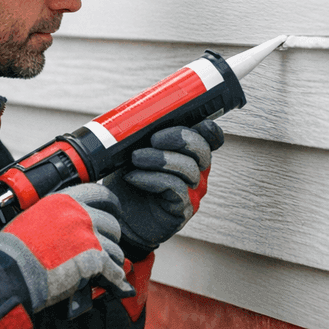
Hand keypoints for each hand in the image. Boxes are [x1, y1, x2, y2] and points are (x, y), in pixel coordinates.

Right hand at [0, 183, 133, 313]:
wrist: (13, 268)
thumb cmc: (16, 248)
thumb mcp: (35, 217)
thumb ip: (58, 216)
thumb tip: (69, 227)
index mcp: (63, 200)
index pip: (100, 193)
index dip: (111, 205)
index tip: (114, 211)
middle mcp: (79, 213)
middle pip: (111, 224)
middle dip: (110, 238)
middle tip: (104, 249)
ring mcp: (88, 235)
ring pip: (115, 249)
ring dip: (112, 260)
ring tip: (104, 270)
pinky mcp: (94, 258)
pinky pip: (114, 268)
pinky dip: (115, 278)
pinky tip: (113, 282)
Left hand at [103, 120, 223, 254]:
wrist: (117, 215)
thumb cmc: (127, 178)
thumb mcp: (132, 151)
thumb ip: (142, 135)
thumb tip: (138, 114)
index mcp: (188, 154)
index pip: (211, 137)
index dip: (207, 128)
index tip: (188, 121)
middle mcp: (196, 172)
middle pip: (202, 149)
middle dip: (178, 137)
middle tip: (153, 140)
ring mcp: (192, 192)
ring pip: (188, 168)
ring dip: (158, 159)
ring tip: (135, 159)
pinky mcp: (182, 209)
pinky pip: (175, 188)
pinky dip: (151, 179)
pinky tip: (133, 177)